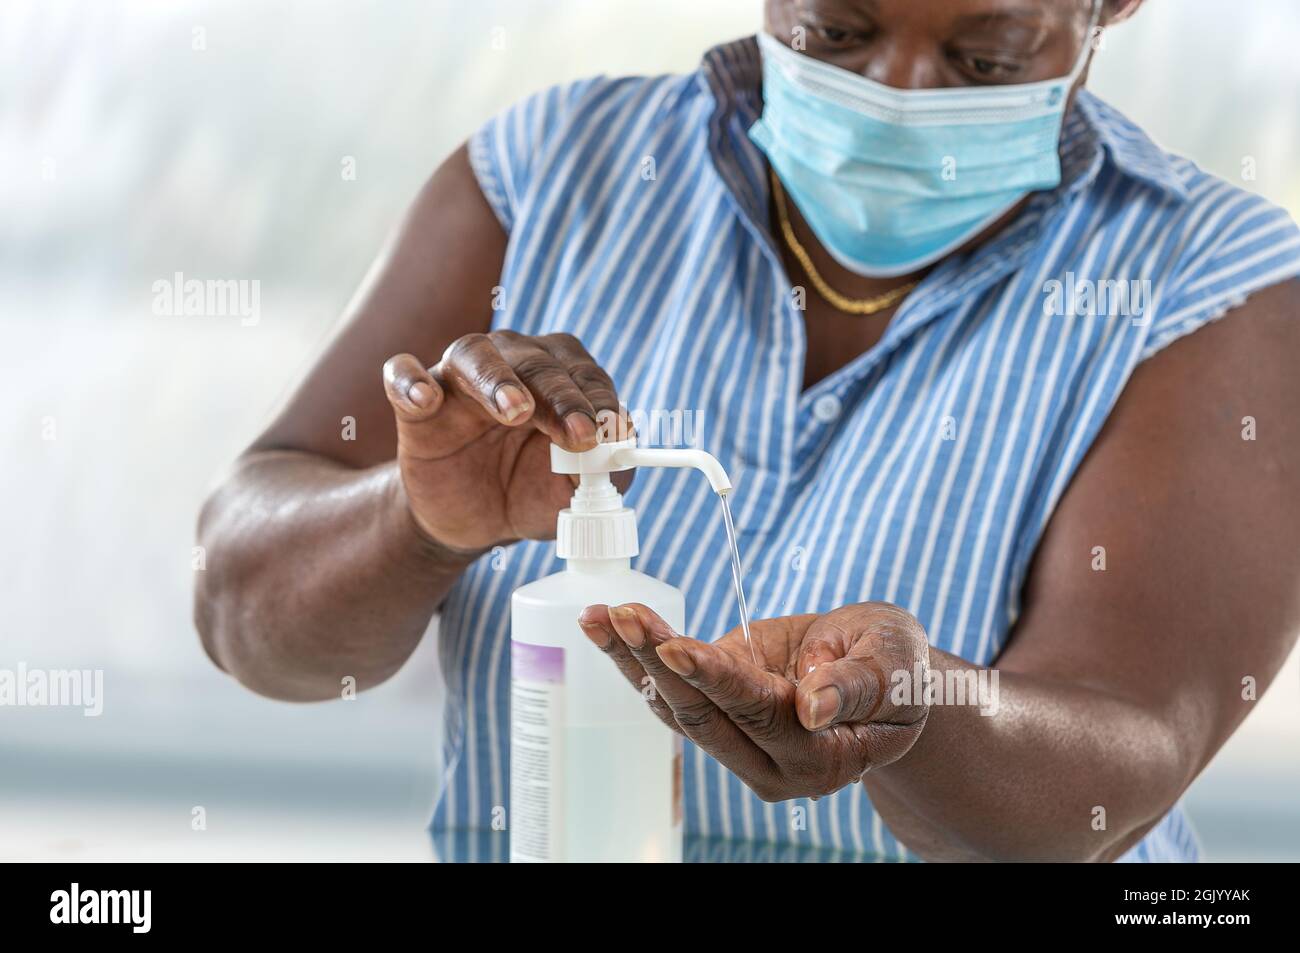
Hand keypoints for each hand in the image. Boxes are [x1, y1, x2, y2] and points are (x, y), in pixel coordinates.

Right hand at [382, 331, 629, 550]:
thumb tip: (621, 443)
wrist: (473, 520)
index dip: (598, 402)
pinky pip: (404, 374)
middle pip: (535, 362)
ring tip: (514, 410)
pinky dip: (411, 382)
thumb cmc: (529, 490)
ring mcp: (459, 379)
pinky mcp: (416, 404)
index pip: (582, 374)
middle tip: (578, 434)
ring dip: (496, 379)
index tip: (608, 433)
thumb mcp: (573, 491)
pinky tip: (425, 400)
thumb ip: (605, 469)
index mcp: (557, 377)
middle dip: (560, 397)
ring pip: (474, 354)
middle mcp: (510, 364)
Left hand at [578, 601, 929, 800]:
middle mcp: (774, 765)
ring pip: (677, 711)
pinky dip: (635, 659)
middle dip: (661, 663)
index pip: (763, 716)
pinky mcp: (718, 717)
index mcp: (826, 756)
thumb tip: (813, 709)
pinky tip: (605, 625)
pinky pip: (670, 694)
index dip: (719, 680)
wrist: (880, 673)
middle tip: (627, 615)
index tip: (678, 648)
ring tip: (600, 617)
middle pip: (706, 718)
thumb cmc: (897, 664)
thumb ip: (860, 686)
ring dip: (633, 661)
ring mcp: (740, 746)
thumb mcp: (897, 662)